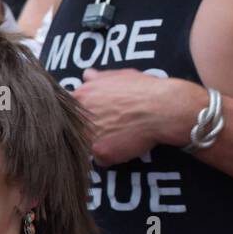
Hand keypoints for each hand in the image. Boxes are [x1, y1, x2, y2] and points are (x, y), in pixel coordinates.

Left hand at [72, 69, 199, 165]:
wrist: (164, 108)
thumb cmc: (144, 90)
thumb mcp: (119, 76)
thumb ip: (98, 78)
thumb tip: (86, 74)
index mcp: (80, 96)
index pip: (68, 110)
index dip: (80, 115)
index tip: (91, 117)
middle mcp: (79, 116)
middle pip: (73, 129)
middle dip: (86, 130)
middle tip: (107, 127)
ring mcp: (88, 135)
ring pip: (84, 145)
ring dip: (96, 143)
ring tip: (116, 136)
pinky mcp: (100, 152)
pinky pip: (99, 159)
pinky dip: (110, 156)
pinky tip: (124, 146)